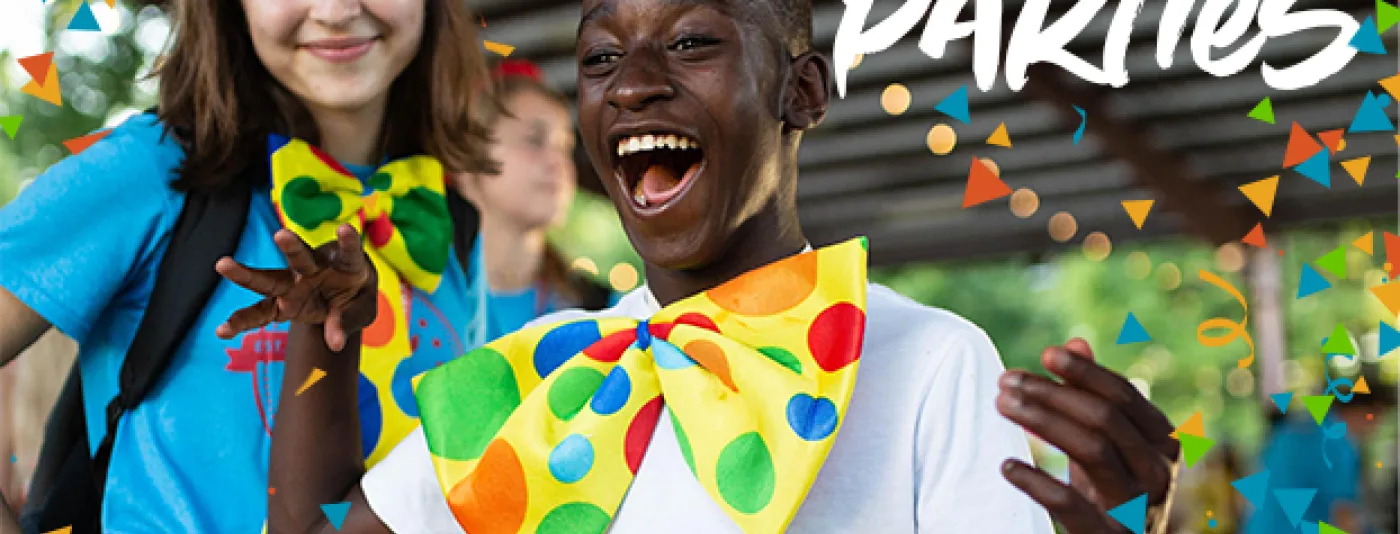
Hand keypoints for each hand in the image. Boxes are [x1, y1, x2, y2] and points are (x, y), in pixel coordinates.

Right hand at [215, 225, 377, 350]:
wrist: (342, 300)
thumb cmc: (355, 296)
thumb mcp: (362, 309)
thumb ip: (347, 321)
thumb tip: (334, 344)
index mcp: (342, 264)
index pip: (348, 252)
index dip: (348, 242)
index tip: (345, 228)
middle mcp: (312, 270)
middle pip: (299, 257)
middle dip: (291, 246)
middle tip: (281, 234)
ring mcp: (293, 285)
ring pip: (269, 278)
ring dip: (247, 273)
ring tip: (222, 264)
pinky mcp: (280, 304)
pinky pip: (260, 313)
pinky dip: (242, 322)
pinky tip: (221, 331)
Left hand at [997, 338, 1179, 532]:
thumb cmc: (1111, 491)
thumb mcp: (1107, 444)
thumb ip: (1094, 396)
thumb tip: (1075, 343)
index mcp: (1162, 443)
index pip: (1124, 396)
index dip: (1085, 372)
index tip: (1046, 353)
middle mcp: (1157, 472)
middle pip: (1104, 418)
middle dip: (1052, 392)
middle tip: (1007, 380)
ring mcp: (1137, 508)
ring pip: (1092, 450)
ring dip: (1043, 421)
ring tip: (1003, 405)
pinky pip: (1072, 505)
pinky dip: (1038, 483)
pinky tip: (1007, 466)